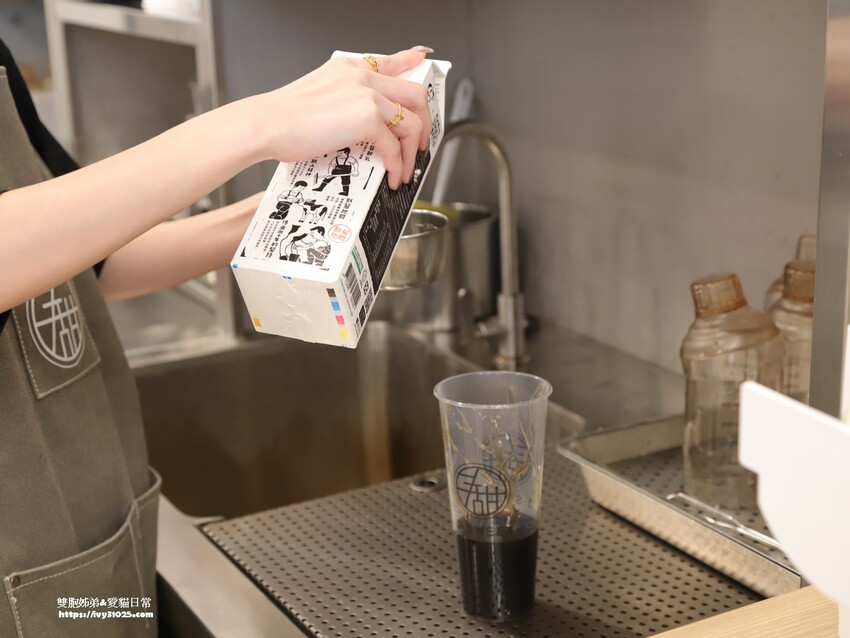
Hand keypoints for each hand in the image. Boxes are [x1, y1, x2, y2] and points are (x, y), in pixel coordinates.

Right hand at [254, 48, 431, 188]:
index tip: (419, 59)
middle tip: (419, 143)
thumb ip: (342, 101)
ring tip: (405, 169)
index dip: (409, 61)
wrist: (267, 124)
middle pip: (414, 94)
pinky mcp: (366, 118)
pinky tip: (392, 175)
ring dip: (412, 152)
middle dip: (424, 122)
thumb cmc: (282, 118)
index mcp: (349, 68)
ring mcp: (367, 95)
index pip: (389, 61)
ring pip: (411, 122)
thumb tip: (356, 124)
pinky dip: (397, 165)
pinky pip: (394, 145)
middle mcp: (363, 76)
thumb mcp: (317, 96)